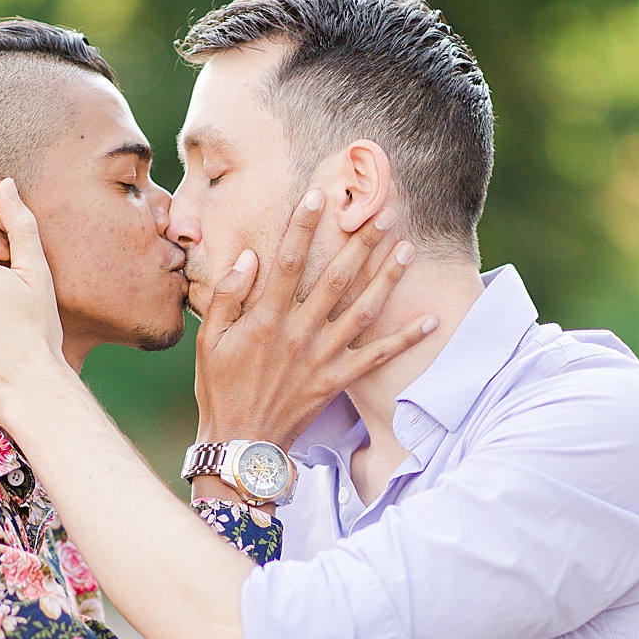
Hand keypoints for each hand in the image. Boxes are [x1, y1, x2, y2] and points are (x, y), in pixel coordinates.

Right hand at [194, 188, 438, 449]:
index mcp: (265, 319)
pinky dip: (405, 340)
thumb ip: (227, 296)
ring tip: (408, 249)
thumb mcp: (209, 340)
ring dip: (387, 279)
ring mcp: (321, 358)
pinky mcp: (336, 381)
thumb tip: (250, 257)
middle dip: (360, 243)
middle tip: (383, 212)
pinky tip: (430, 320)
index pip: (287, 262)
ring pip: (361, 311)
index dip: (302, 226)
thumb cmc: (220, 388)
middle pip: (335, 279)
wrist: (240, 443)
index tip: (319, 196)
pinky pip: (376, 358)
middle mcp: (297, 334)